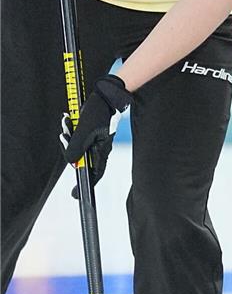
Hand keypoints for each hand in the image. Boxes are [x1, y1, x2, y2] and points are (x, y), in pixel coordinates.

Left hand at [59, 74, 131, 198]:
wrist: (106, 97)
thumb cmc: (99, 112)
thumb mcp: (84, 130)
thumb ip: (76, 146)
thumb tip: (72, 163)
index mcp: (101, 152)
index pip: (94, 174)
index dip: (84, 185)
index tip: (77, 195)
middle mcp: (99, 150)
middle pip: (82, 161)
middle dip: (69, 151)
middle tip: (64, 137)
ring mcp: (95, 143)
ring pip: (78, 149)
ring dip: (69, 139)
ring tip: (67, 125)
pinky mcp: (91, 135)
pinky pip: (78, 139)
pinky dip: (71, 134)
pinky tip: (69, 123)